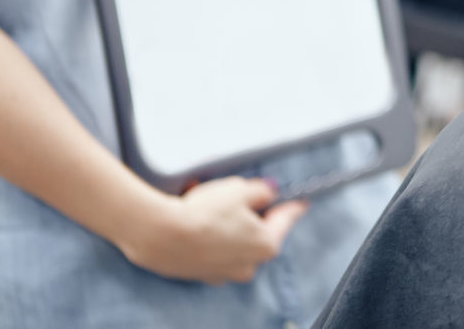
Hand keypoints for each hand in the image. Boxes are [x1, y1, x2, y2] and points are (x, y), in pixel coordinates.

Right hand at [120, 176, 308, 284]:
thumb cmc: (206, 212)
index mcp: (266, 244)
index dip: (293, 206)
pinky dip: (210, 235)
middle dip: (252, 214)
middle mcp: (249, 265)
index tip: (301, 202)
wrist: (162, 235)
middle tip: (240, 195)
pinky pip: (213, 250)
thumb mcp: (239, 190)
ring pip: (235, 244)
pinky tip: (197, 217)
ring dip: (228, 224)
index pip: (286, 219)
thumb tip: (268, 192)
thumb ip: (261, 190)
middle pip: (260, 234)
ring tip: (211, 202)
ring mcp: (224, 273)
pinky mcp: (202, 275)